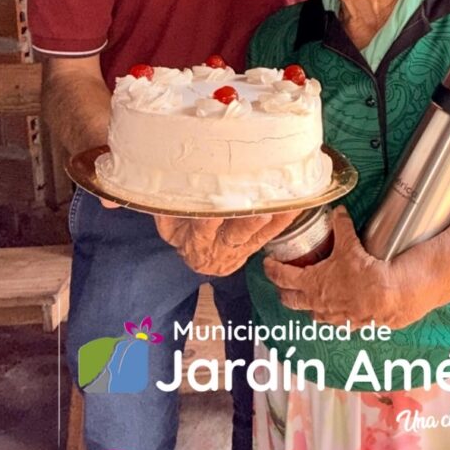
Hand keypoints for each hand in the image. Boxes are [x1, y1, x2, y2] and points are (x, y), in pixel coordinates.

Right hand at [155, 210, 299, 275]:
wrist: (198, 259)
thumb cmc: (182, 232)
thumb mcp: (167, 225)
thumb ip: (165, 211)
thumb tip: (155, 190)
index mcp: (196, 239)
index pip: (202, 228)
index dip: (209, 218)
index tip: (217, 206)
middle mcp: (219, 246)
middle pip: (233, 234)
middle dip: (246, 220)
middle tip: (260, 207)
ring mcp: (238, 248)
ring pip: (253, 235)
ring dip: (268, 220)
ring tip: (282, 204)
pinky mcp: (253, 247)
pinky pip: (269, 235)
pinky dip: (282, 222)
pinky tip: (295, 207)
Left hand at [263, 207, 426, 329]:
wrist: (388, 297)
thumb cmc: (364, 274)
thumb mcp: (349, 245)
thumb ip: (341, 226)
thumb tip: (339, 211)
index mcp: (312, 284)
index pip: (282, 277)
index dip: (272, 269)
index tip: (267, 264)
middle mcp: (317, 303)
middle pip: (291, 300)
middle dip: (283, 291)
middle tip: (281, 284)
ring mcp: (331, 316)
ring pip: (311, 313)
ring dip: (308, 304)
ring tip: (310, 295)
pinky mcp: (347, 323)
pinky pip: (333, 320)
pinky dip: (331, 312)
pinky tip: (338, 306)